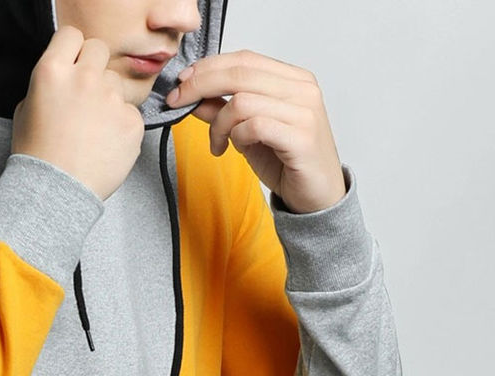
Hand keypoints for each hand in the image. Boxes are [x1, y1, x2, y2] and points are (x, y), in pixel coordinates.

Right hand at [13, 26, 144, 201]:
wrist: (56, 193)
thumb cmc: (37, 158)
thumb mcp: (26, 111)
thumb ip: (48, 86)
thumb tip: (65, 79)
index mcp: (53, 71)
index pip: (72, 35)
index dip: (73, 50)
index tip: (74, 64)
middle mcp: (84, 78)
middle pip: (99, 50)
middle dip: (94, 68)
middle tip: (86, 98)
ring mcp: (111, 99)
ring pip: (117, 84)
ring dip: (109, 100)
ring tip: (93, 132)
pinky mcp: (131, 121)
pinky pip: (130, 113)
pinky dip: (121, 128)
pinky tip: (104, 146)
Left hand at [167, 49, 346, 213]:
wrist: (316, 196)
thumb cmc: (285, 162)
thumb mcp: (246, 133)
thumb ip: (222, 112)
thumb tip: (192, 97)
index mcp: (292, 79)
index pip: (244, 60)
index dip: (208, 67)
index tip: (181, 83)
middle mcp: (301, 89)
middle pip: (239, 73)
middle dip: (200, 86)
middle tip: (177, 102)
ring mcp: (304, 112)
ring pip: (242, 101)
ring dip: (218, 125)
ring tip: (217, 144)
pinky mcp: (301, 137)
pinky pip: (254, 127)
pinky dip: (235, 137)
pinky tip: (232, 149)